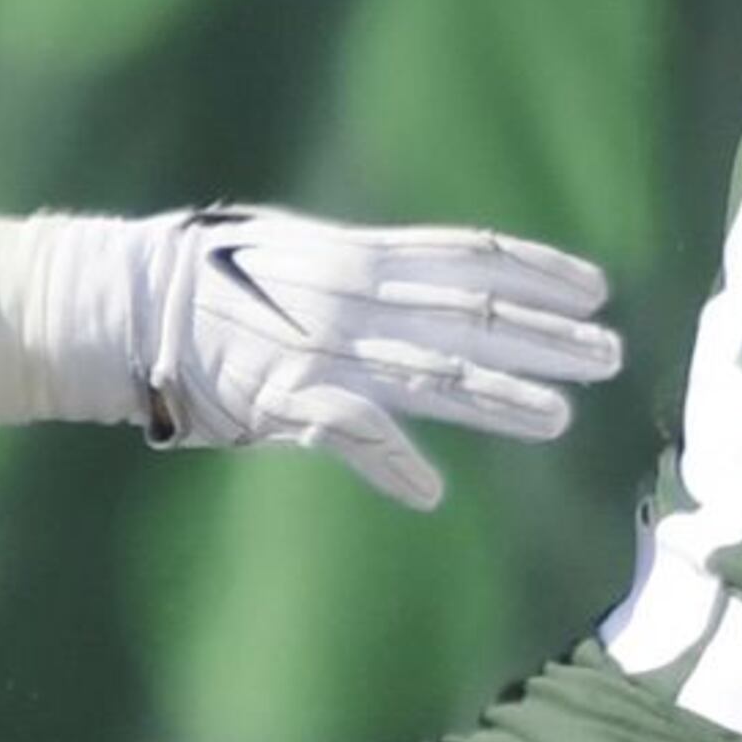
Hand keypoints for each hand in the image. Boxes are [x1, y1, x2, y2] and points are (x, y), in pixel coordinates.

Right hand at [141, 206, 623, 506]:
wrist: (130, 300)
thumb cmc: (225, 276)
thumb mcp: (312, 249)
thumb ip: (382, 269)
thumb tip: (449, 279)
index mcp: (367, 256)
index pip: (474, 256)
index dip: (539, 272)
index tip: (599, 288)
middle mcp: (358, 297)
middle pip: (473, 317)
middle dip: (546, 339)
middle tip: (611, 355)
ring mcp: (324, 347)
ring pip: (431, 374)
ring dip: (500, 399)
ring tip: (561, 416)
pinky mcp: (283, 397)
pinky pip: (347, 433)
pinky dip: (389, 462)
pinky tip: (428, 491)